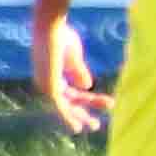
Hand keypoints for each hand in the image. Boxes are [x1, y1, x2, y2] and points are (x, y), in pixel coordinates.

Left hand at [36, 15, 109, 139]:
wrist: (50, 28)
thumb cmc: (60, 35)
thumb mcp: (73, 56)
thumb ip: (78, 72)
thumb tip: (86, 86)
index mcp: (51, 76)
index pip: (73, 92)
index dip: (90, 99)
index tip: (109, 102)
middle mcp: (46, 84)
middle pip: (69, 102)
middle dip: (83, 113)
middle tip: (96, 125)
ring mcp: (46, 86)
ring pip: (66, 107)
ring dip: (80, 117)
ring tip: (94, 126)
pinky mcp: (49, 87)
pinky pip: (60, 107)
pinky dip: (69, 117)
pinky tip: (77, 127)